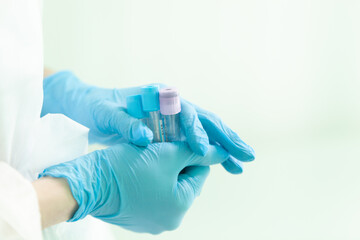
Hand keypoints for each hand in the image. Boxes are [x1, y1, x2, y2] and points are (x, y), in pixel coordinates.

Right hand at [38, 142, 228, 233]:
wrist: (88, 183)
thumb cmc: (128, 167)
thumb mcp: (168, 155)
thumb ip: (198, 153)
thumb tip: (222, 152)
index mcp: (180, 207)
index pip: (199, 173)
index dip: (192, 153)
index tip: (180, 140)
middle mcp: (169, 220)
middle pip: (183, 182)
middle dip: (177, 163)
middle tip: (164, 145)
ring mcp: (151, 221)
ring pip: (168, 187)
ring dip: (164, 170)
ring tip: (151, 155)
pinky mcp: (137, 218)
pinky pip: (153, 195)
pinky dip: (151, 181)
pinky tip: (140, 168)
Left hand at [42, 71, 254, 173]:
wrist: (90, 107)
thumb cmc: (97, 107)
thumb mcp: (106, 114)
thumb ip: (124, 123)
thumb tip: (145, 137)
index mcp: (161, 96)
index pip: (186, 112)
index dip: (197, 131)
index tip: (203, 150)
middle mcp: (173, 104)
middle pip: (206, 120)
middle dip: (226, 138)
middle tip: (246, 156)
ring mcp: (174, 117)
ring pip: (206, 131)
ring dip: (223, 147)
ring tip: (239, 165)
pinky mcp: (171, 130)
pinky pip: (194, 141)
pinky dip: (209, 152)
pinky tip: (220, 163)